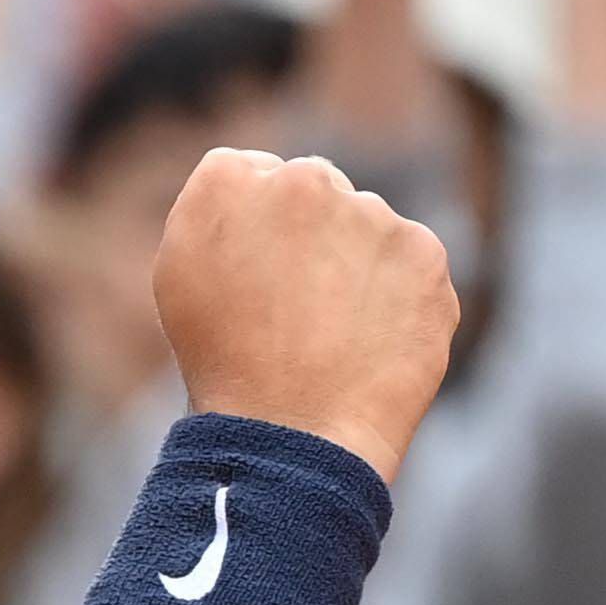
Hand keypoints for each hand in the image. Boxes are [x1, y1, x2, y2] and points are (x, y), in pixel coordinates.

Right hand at [153, 146, 459, 479]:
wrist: (292, 431)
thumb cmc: (221, 359)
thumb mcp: (179, 272)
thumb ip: (215, 201)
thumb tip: (259, 173)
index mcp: (233, 179)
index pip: (257, 175)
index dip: (254, 227)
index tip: (252, 274)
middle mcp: (307, 181)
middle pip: (318, 193)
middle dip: (310, 235)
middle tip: (291, 307)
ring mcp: (375, 218)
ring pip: (369, 229)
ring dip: (355, 266)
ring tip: (329, 335)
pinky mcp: (426, 257)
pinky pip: (411, 267)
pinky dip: (396, 298)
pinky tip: (368, 341)